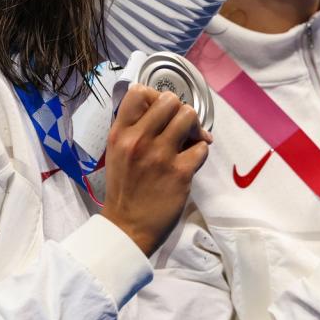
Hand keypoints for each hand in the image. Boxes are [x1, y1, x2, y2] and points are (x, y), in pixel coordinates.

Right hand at [100, 85, 211, 255]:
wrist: (127, 227)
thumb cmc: (124, 188)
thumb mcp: (118, 152)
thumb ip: (134, 128)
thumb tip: (162, 108)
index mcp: (120, 134)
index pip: (138, 92)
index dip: (154, 96)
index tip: (160, 111)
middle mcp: (138, 140)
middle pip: (170, 100)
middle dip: (179, 111)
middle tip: (179, 128)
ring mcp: (160, 155)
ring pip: (189, 117)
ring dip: (193, 128)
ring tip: (189, 141)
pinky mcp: (180, 172)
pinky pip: (202, 147)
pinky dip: (201, 152)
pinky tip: (191, 161)